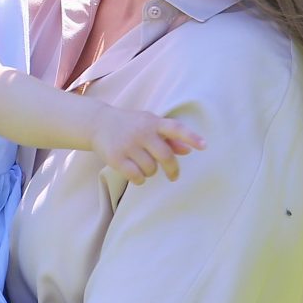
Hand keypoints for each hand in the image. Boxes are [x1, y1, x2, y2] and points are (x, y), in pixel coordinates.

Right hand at [90, 108, 204, 183]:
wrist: (98, 123)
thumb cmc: (130, 125)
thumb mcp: (149, 124)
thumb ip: (169, 137)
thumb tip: (189, 150)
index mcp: (153, 122)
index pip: (176, 129)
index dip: (191, 137)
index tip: (205, 146)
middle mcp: (142, 132)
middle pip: (165, 156)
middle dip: (172, 169)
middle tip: (173, 176)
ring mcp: (128, 145)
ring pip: (151, 169)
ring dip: (151, 173)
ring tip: (146, 167)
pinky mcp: (116, 158)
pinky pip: (136, 177)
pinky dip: (140, 180)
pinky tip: (137, 176)